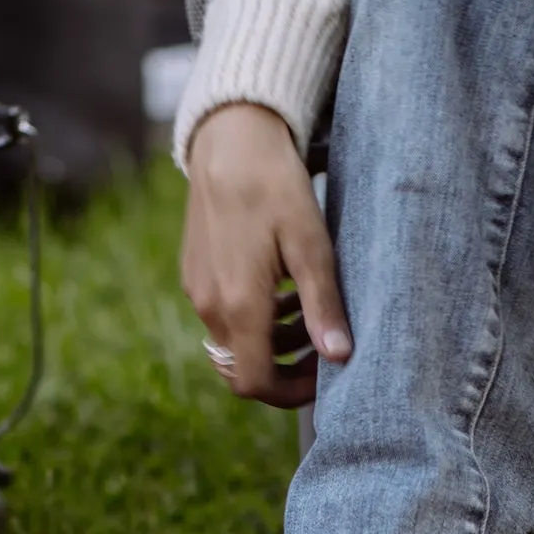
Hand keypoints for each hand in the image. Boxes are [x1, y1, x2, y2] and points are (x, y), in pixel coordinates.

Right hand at [182, 103, 351, 406]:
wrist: (229, 139)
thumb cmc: (276, 186)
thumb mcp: (311, 245)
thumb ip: (322, 306)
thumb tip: (340, 357)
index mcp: (239, 305)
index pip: (255, 383)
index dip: (291, 393)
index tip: (324, 376)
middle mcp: (210, 306)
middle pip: (243, 370)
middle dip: (284, 370)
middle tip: (321, 346)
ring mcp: (197, 291)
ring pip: (233, 344)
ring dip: (270, 342)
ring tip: (305, 312)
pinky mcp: (194, 274)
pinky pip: (221, 317)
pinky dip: (252, 319)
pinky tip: (279, 289)